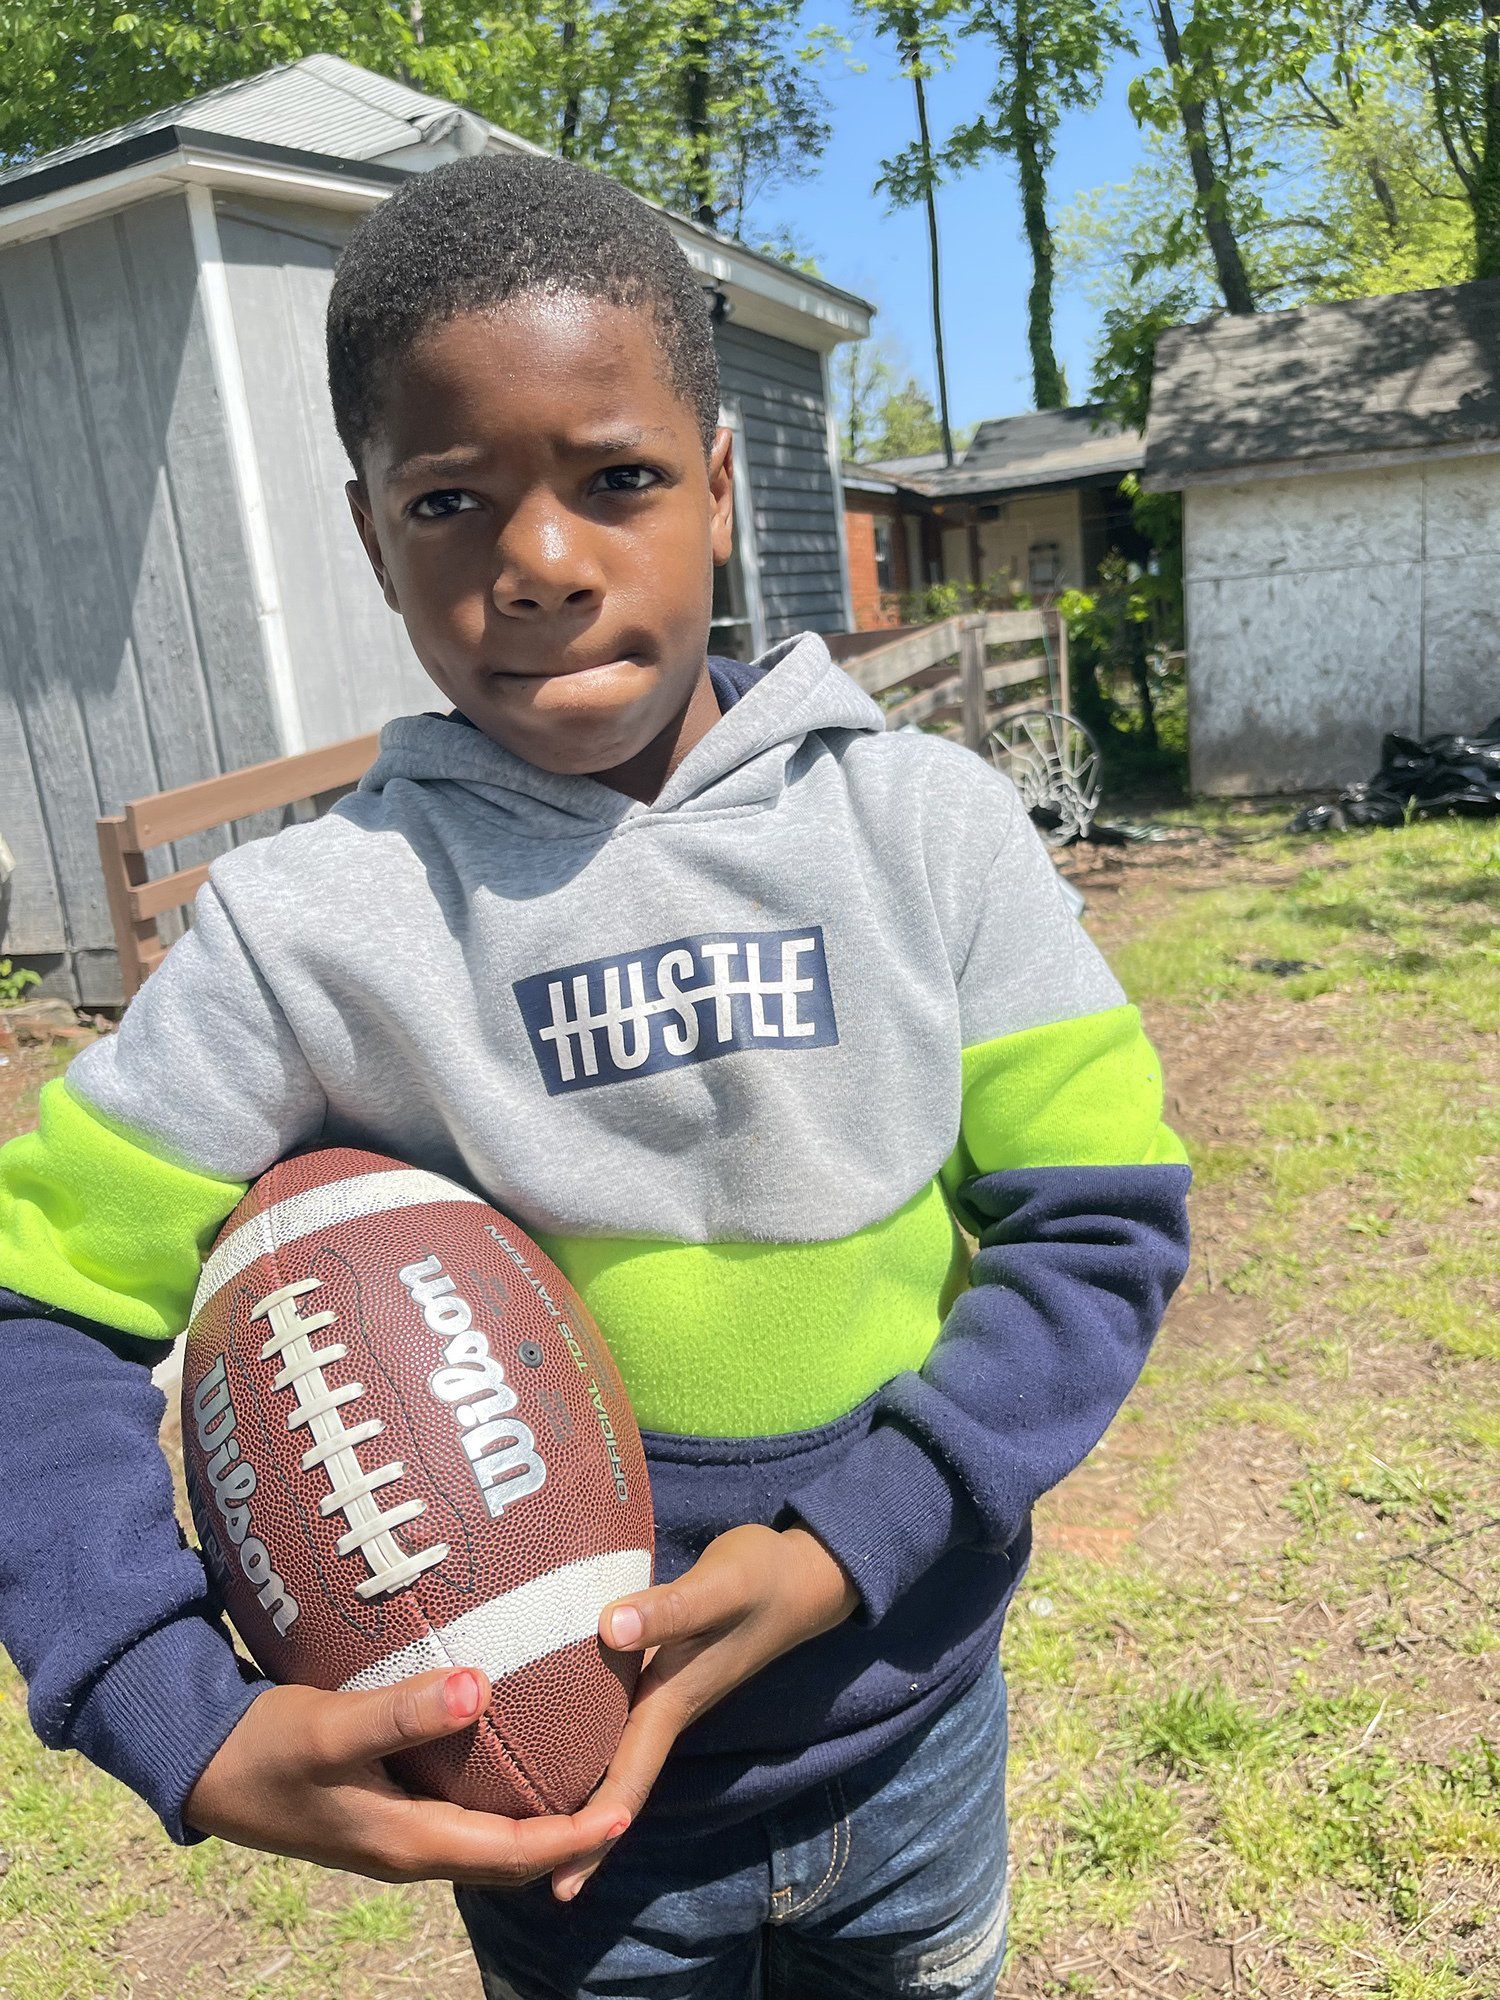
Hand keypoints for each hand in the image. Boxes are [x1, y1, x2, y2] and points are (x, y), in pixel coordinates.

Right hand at [185, 1667, 629, 1886]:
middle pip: (510, 1859)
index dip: (574, 1836)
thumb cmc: (264, 1746)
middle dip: (568, 1836)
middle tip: (624, 1792)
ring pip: (486, 1841)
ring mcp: (393, 1835)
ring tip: (585, 1778)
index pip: (514, 1853)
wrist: (199, 1765)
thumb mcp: (330, 1726)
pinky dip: (498, 1801)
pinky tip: (512, 1758)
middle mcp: (409, 1850)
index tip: (626, 1810)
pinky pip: (460, 1817)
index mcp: (408, 1843)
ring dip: (537, 1822)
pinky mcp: (381, 1810)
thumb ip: (402, 1712)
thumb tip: (481, 1688)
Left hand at [551, 1524, 858, 1900]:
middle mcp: (665, 1707)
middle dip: (575, 1834)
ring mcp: (666, 1690)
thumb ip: (671, 1609)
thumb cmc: (761, 1579)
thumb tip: (611, 1628)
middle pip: (614, 1783)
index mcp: (673, 1702)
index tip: (560, 1888)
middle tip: (518, 1871)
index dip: (594, 1837)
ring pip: (613, 1753)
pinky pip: (613, 1714)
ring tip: (524, 1819)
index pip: (627, 1783)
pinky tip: (553, 1734)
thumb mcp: (720, 1588)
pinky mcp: (663, 1665)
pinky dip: (584, 1738)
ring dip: (577, 1790)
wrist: (803, 1574)